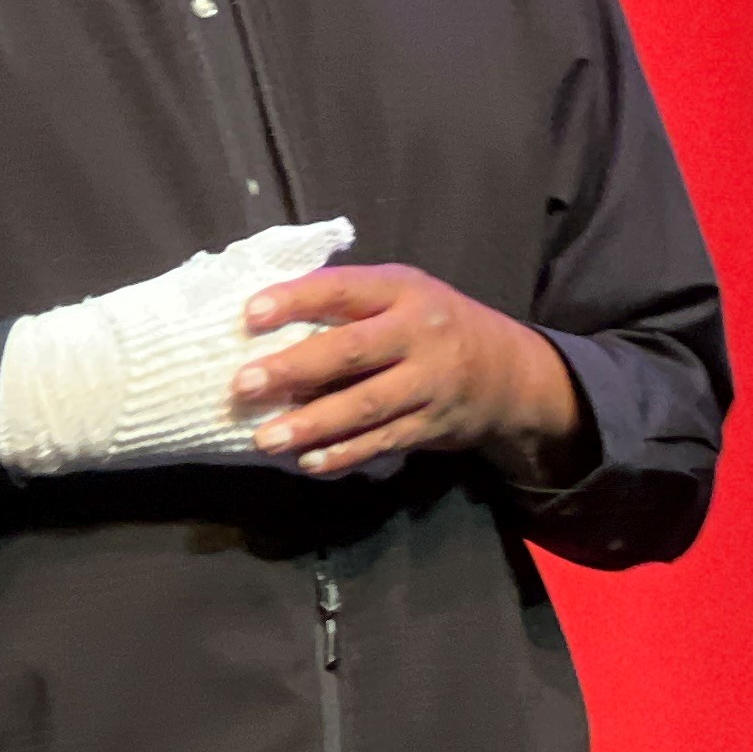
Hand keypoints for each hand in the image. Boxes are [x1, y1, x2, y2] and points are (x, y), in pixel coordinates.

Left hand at [232, 264, 592, 483]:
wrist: (508, 372)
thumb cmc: (432, 324)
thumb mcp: (402, 294)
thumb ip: (349, 301)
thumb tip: (266, 315)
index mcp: (403, 289)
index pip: (342, 289)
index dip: (296, 299)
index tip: (249, 313)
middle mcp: (419, 332)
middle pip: (351, 351)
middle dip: (294, 368)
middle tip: (243, 385)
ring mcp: (430, 382)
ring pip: (365, 405)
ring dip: (312, 424)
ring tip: (266, 437)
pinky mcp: (433, 425)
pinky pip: (382, 441)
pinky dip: (344, 454)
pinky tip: (309, 462)